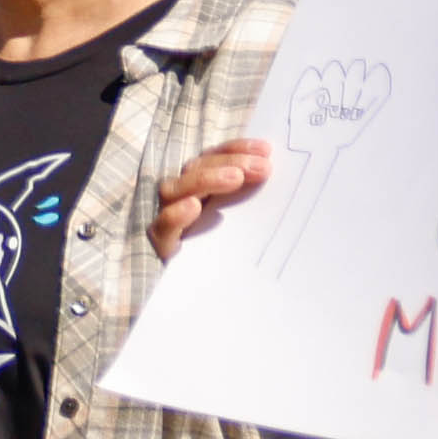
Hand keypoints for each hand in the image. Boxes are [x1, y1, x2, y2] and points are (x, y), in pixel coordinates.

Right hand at [148, 138, 264, 260]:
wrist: (197, 289)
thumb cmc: (222, 249)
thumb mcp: (241, 221)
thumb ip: (250, 200)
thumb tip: (276, 179)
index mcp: (200, 185)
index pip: (214, 157)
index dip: (237, 149)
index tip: (266, 150)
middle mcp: (181, 194)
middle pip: (197, 167)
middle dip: (230, 162)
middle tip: (263, 167)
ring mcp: (167, 215)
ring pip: (176, 188)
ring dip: (206, 180)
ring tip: (234, 178)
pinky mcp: (161, 241)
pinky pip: (163, 225)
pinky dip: (176, 215)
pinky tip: (192, 207)